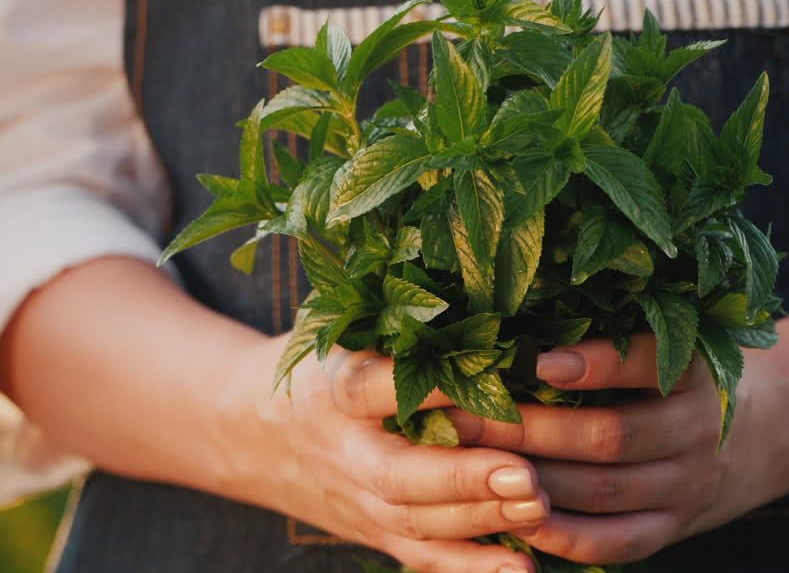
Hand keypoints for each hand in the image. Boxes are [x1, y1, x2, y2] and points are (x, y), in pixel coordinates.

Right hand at [215, 334, 545, 572]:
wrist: (247, 433)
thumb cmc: (315, 363)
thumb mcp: (329, 324)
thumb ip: (382, 303)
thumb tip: (457, 247)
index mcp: (331, 389)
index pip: (375, 387)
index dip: (430, 386)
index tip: (491, 373)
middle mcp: (343, 450)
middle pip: (397, 473)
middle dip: (460, 477)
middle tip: (525, 473)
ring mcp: (359, 500)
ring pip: (416, 521)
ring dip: (479, 519)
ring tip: (541, 506)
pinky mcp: (376, 533)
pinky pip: (423, 559)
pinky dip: (471, 571)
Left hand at [444, 334, 783, 564]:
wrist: (769, 432)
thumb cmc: (686, 374)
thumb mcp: (675, 342)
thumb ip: (616, 333)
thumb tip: (518, 314)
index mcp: (695, 373)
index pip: (646, 365)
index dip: (593, 364)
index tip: (536, 359)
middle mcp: (697, 430)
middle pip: (607, 435)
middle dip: (527, 427)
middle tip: (460, 415)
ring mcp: (687, 487)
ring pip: (603, 490)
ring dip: (533, 479)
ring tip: (472, 463)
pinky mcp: (672, 530)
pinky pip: (615, 541)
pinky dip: (563, 534)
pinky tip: (516, 516)